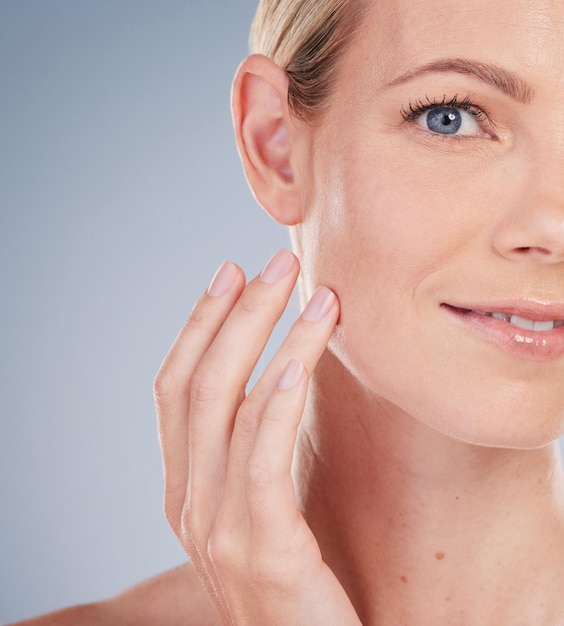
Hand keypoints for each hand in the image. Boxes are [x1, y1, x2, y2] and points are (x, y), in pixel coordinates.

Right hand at [154, 250, 361, 624]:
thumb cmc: (293, 580)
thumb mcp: (255, 512)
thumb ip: (248, 456)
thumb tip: (275, 376)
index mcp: (183, 490)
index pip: (174, 390)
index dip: (198, 326)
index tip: (229, 274)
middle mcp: (188, 503)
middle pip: (199, 384)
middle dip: (235, 314)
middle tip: (273, 263)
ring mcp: (218, 527)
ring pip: (231, 407)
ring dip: (273, 340)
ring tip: (315, 294)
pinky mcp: (263, 547)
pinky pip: (263, 457)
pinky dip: (279, 400)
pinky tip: (303, 359)